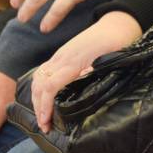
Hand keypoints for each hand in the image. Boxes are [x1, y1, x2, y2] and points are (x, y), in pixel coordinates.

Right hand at [31, 11, 141, 130]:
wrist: (117, 25)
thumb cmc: (117, 43)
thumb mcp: (111, 59)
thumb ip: (96, 71)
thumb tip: (82, 80)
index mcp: (73, 61)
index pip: (51, 86)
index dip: (45, 106)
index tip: (46, 123)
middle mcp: (62, 58)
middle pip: (40, 83)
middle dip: (38, 106)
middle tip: (43, 126)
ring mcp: (60, 55)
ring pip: (38, 76)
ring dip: (36, 97)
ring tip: (41, 115)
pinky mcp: (62, 54)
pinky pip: (43, 70)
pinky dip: (38, 86)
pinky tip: (42, 96)